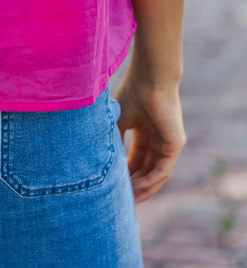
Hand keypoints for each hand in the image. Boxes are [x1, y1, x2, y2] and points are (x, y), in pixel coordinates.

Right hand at [114, 73, 186, 202]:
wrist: (150, 78)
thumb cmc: (133, 92)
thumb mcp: (118, 120)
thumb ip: (115, 140)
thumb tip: (101, 159)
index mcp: (145, 131)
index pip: (136, 159)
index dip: (125, 173)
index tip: (112, 186)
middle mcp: (158, 139)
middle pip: (146, 169)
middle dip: (133, 185)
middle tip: (119, 199)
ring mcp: (168, 143)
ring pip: (156, 174)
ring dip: (143, 188)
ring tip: (128, 200)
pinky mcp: (175, 145)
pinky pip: (163, 170)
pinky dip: (151, 181)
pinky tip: (138, 188)